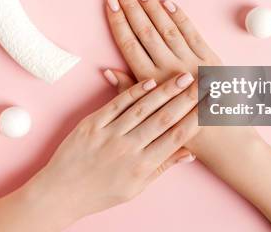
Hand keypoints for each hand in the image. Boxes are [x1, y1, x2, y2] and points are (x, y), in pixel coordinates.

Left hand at [25, 73, 198, 227]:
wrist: (61, 193)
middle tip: (204, 83)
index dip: (195, 119)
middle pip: (164, 119)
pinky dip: (134, 92)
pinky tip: (150, 82)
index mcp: (141, 167)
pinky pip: (117, 104)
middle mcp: (128, 149)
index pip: (175, 138)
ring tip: (184, 77)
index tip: (210, 105)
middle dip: (187, 99)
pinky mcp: (92, 124)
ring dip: (166, 90)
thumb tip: (189, 154)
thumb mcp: (135, 188)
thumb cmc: (100, 193)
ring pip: (143, 108)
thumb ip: (161, 167)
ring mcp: (109, 134)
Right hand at [103, 0, 258, 154]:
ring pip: (167, 28)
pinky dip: (180, 17)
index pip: (130, 44)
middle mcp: (171, 69)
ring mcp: (192, 62)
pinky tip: (168, 3)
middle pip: (146, 30)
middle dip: (131, 6)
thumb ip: (129, 91)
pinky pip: (193, 33)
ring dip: (152, 7)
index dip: (118, 21)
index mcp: (153, 82)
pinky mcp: (211, 60)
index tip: (109, 2)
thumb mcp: (150, 114)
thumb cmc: (183, 130)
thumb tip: (107, 70)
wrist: (224, 140)